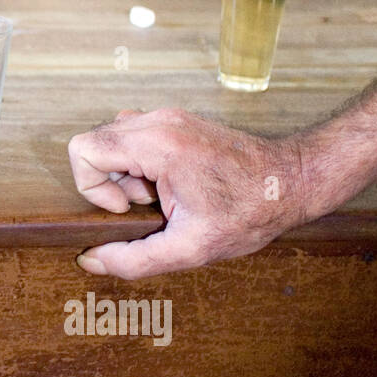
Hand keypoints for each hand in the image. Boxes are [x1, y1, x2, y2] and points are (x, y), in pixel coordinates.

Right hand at [66, 109, 307, 278]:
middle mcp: (158, 121)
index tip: (129, 207)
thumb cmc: (249, 211)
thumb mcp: (191, 248)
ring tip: (159, 196)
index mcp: (158, 144)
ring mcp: (167, 116)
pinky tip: (168, 185)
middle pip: (95, 143)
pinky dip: (138, 163)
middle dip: (109, 183)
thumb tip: (91, 260)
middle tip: (148, 204)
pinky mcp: (175, 121)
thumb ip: (135, 260)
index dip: (93, 187)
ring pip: (112, 140)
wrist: (291, 181)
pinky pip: (133, 137)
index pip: (84, 149)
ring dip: (124, 173)